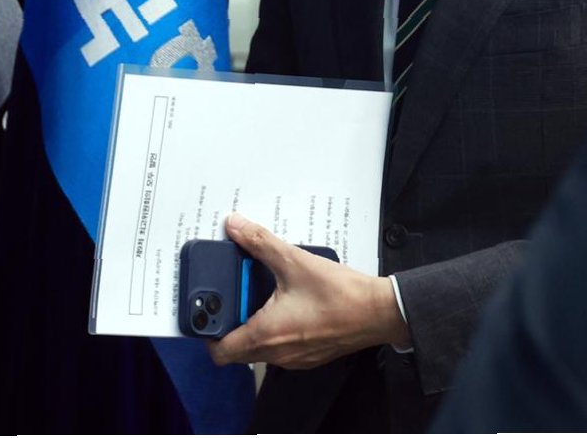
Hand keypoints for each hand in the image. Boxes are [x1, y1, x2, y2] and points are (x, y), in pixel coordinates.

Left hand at [206, 212, 410, 369]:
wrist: (379, 313)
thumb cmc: (341, 294)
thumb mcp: (295, 261)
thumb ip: (260, 243)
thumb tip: (236, 227)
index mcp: (266, 334)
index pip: (219, 350)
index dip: (207, 331)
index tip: (209, 309)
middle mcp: (276, 353)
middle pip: (236, 349)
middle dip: (230, 323)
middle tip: (235, 294)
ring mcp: (293, 358)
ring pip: (258, 348)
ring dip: (253, 325)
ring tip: (260, 294)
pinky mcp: (308, 356)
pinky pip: (280, 348)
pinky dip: (275, 330)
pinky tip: (287, 304)